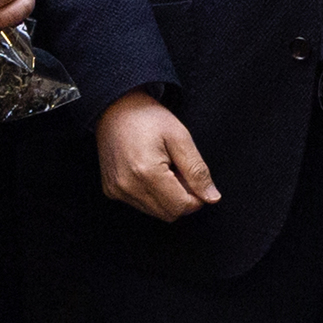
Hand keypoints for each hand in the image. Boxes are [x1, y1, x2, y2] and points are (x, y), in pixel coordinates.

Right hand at [95, 88, 220, 220]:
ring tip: (164, 168)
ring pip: (155, 212)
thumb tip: (212, 198)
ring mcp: (117, 191)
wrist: (116, 107)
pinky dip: (152, 194)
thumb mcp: (180, 137)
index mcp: (147, 173)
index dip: (196, 197)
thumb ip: (197, 170)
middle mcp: (128, 187)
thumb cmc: (150, 118)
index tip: (195, 177)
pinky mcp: (111, 190)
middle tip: (180, 170)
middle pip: (168, 214)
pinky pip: (140, 204)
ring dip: (167, 197)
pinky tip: (150, 171)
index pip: (181, 207)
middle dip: (182, 198)